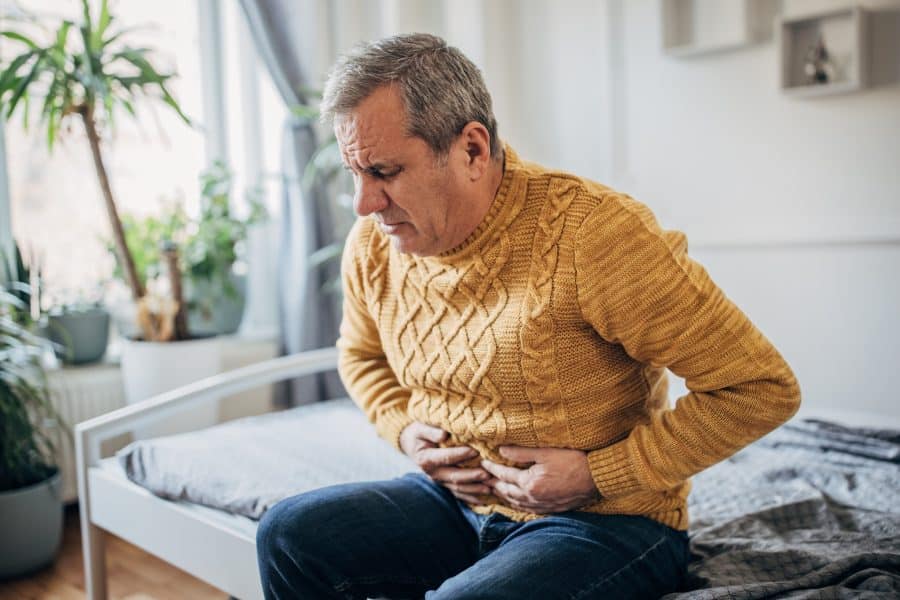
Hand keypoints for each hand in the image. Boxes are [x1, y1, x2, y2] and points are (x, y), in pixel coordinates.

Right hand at [399, 421, 491, 503]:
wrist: (412, 444)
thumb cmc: (419, 433)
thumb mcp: (420, 428)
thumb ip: (431, 431)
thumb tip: (444, 434)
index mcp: (425, 459)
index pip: (445, 458)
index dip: (460, 455)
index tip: (475, 450)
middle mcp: (432, 473)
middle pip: (454, 476)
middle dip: (472, 476)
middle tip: (487, 473)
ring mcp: (439, 481)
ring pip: (458, 488)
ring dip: (474, 488)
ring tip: (490, 487)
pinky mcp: (445, 485)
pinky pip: (459, 494)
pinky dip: (472, 497)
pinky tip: (485, 497)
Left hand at [481, 446, 600, 513]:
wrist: (597, 478)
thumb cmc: (574, 461)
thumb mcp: (546, 452)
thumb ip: (521, 452)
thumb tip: (501, 450)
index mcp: (530, 483)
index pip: (504, 475)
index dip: (492, 468)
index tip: (482, 462)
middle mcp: (533, 498)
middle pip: (507, 492)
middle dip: (494, 484)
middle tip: (483, 478)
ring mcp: (543, 505)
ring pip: (516, 503)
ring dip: (504, 496)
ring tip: (496, 490)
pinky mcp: (552, 509)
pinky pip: (529, 509)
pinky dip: (518, 505)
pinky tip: (517, 502)